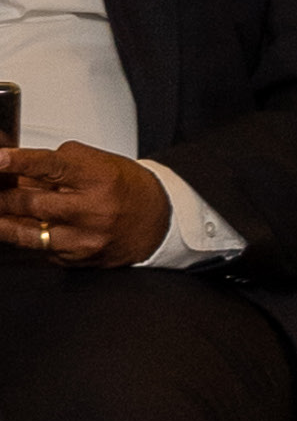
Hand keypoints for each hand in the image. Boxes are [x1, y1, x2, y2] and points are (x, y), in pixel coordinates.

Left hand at [0, 143, 170, 265]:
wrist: (158, 222)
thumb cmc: (127, 188)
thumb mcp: (99, 164)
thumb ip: (58, 165)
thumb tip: (18, 170)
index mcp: (100, 178)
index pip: (52, 166)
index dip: (20, 162)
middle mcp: (93, 210)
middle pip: (32, 202)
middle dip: (3, 194)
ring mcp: (84, 238)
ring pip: (28, 232)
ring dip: (2, 221)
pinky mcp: (78, 258)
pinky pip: (40, 248)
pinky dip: (23, 237)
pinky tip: (13, 228)